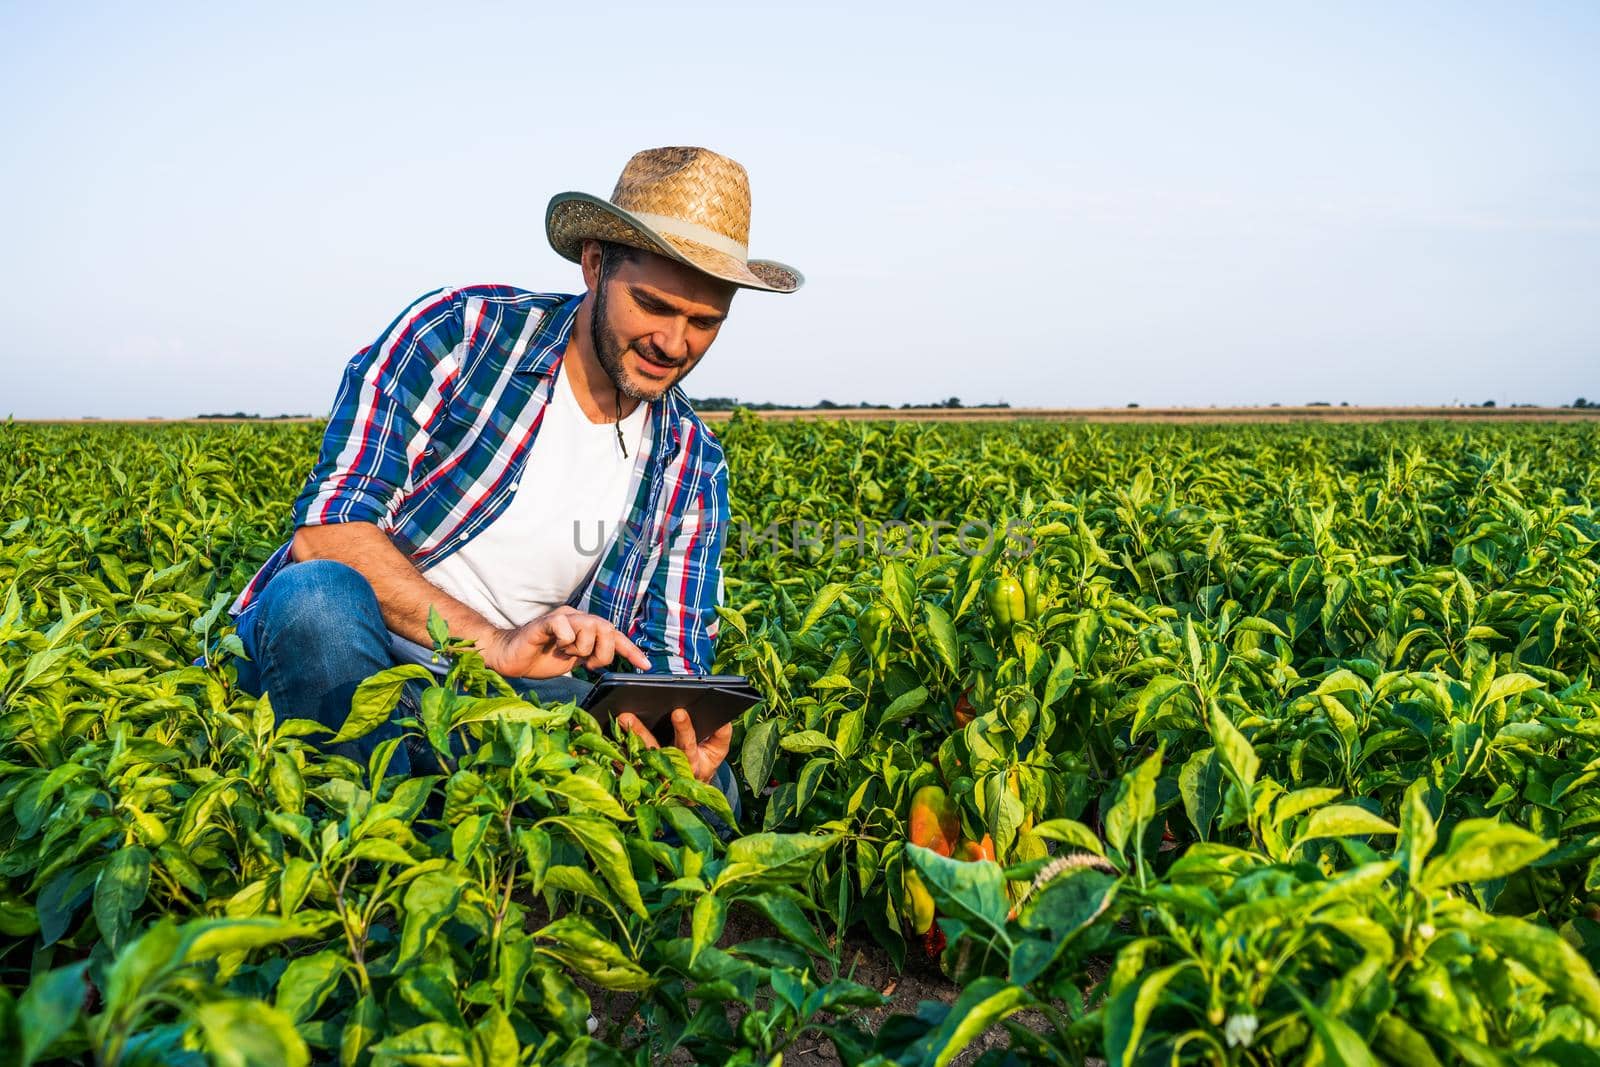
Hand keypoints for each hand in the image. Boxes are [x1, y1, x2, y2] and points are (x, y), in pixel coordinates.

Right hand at [484, 606, 650, 678]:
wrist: (511, 658)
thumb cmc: (541, 658)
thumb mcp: (574, 660)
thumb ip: (592, 656)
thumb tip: (610, 661)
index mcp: (586, 628)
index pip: (615, 636)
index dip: (631, 651)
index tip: (646, 666)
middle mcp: (577, 618)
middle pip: (607, 629)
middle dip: (603, 653)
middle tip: (587, 664)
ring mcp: (562, 618)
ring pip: (591, 627)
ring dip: (583, 648)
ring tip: (568, 654)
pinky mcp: (546, 622)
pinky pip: (566, 626)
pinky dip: (567, 640)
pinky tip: (557, 646)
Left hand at [617, 708, 732, 783]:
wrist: (690, 793)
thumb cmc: (703, 763)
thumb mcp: (717, 752)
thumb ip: (721, 735)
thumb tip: (722, 719)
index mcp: (692, 764)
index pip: (687, 745)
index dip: (684, 729)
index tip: (678, 711)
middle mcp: (670, 772)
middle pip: (654, 751)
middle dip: (641, 733)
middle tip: (627, 716)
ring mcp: (652, 776)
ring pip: (634, 759)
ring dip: (622, 741)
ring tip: (614, 721)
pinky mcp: (638, 778)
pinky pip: (622, 766)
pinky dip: (612, 754)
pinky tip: (602, 738)